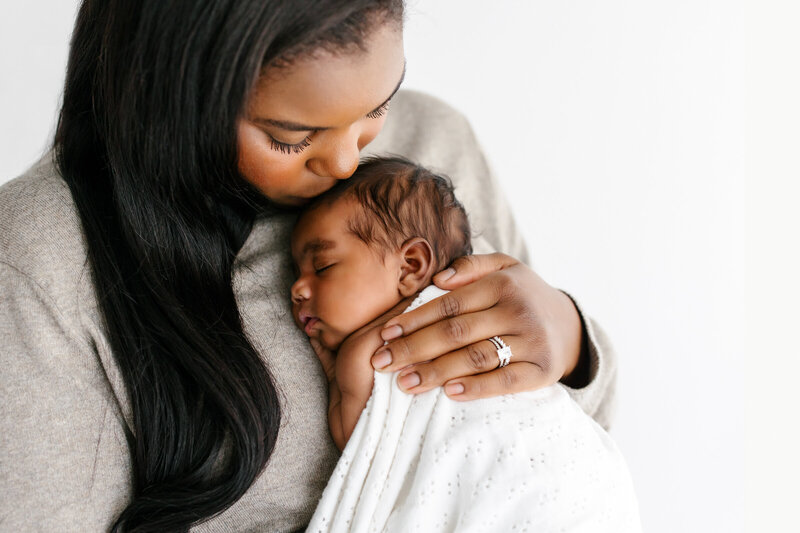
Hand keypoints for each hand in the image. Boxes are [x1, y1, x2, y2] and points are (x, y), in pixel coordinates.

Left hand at [371, 253, 584, 400]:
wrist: (570, 325)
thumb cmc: (523, 295)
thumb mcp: (504, 267)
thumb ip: (471, 266)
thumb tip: (437, 279)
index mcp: (502, 284)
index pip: (449, 304)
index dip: (414, 320)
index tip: (385, 334)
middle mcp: (518, 310)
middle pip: (456, 332)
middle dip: (414, 348)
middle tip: (382, 362)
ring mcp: (532, 341)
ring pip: (476, 357)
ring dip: (436, 371)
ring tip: (405, 383)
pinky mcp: (544, 370)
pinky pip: (506, 381)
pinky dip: (478, 388)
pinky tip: (449, 393)